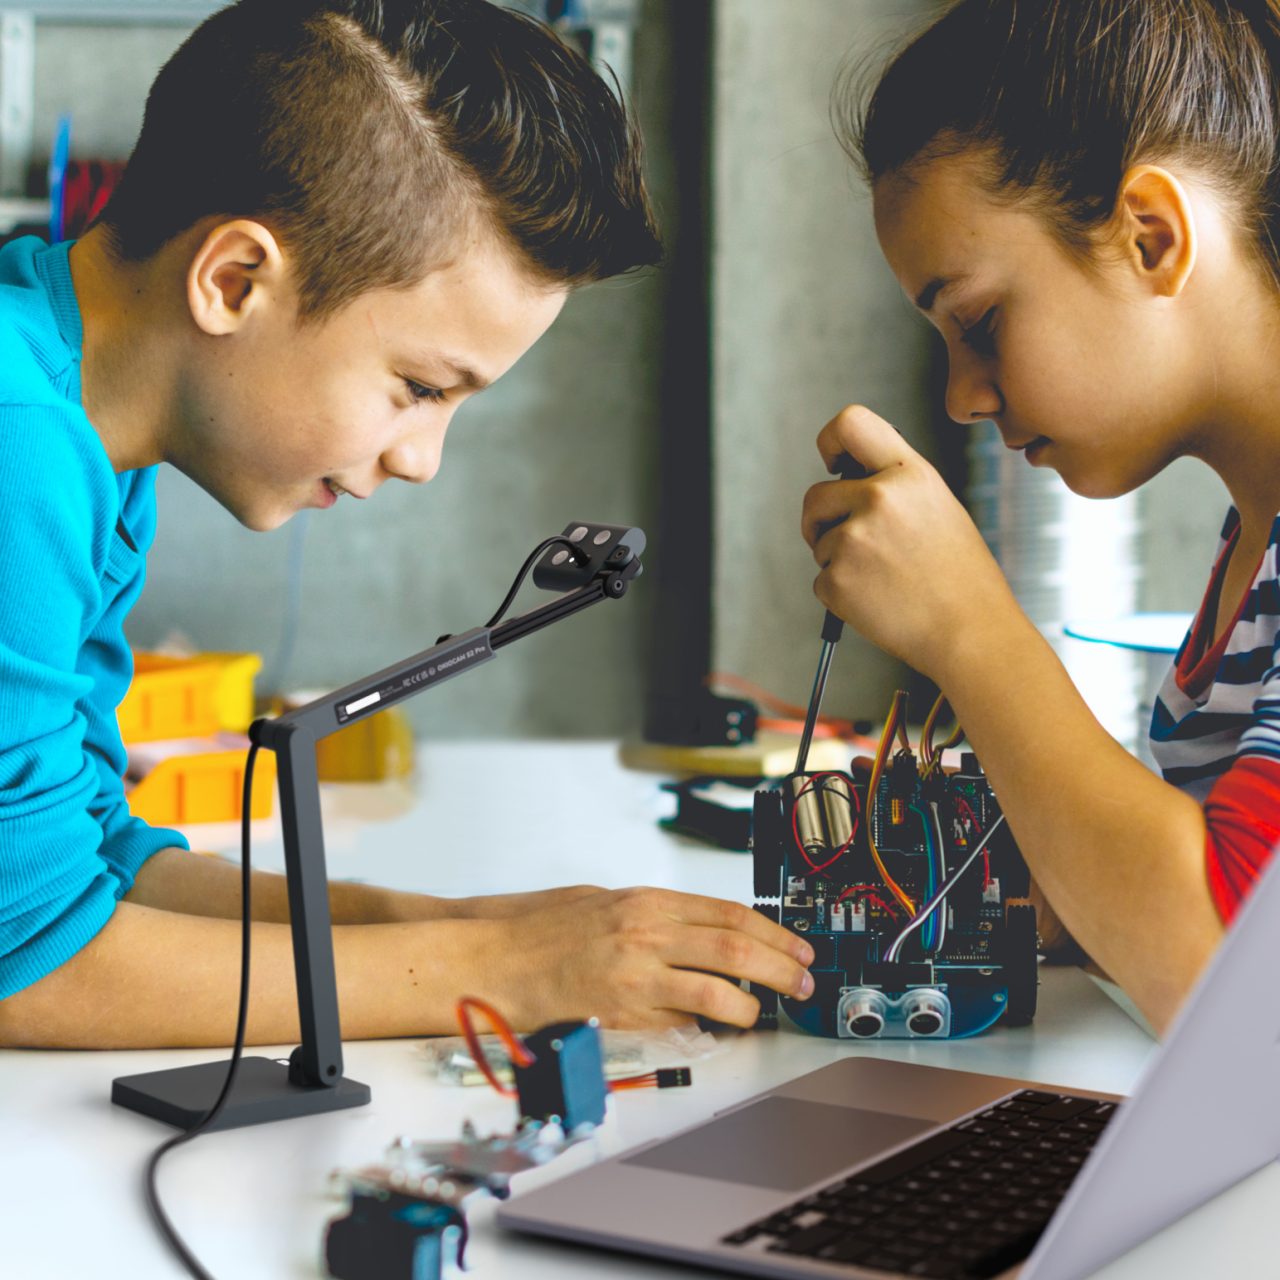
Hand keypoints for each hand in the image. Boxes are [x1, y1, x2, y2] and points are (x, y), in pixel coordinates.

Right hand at [471, 886, 815, 1030]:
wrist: (496, 959)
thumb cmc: (542, 930)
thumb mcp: (604, 902)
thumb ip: (653, 916)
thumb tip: (702, 933)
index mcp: (646, 900)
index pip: (728, 913)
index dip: (772, 932)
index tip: (797, 947)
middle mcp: (646, 932)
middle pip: (735, 949)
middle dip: (780, 967)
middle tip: (803, 981)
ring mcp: (635, 974)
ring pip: (717, 990)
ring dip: (751, 1005)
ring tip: (766, 1013)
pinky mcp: (622, 1012)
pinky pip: (679, 1021)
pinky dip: (704, 1024)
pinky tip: (716, 1027)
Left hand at [801, 405, 1018, 681]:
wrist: (971, 634)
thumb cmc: (960, 578)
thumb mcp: (938, 508)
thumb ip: (894, 487)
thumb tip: (845, 480)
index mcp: (909, 473)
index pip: (850, 423)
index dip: (830, 442)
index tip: (831, 465)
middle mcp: (879, 498)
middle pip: (815, 496)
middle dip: (821, 521)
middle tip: (849, 545)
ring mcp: (854, 539)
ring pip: (819, 543)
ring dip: (839, 561)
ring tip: (886, 580)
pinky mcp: (837, 579)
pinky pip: (821, 581)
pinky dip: (840, 595)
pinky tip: (879, 601)